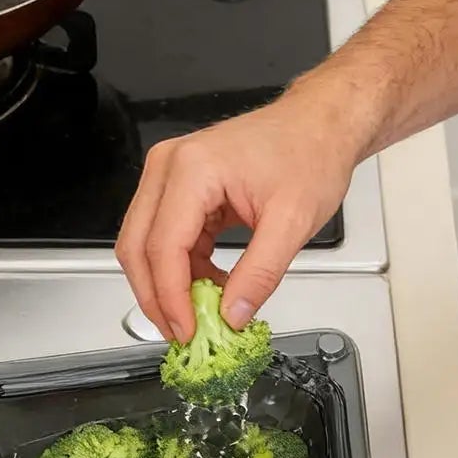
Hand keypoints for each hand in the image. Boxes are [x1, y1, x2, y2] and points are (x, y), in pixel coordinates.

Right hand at [115, 80, 364, 340]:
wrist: (319, 124)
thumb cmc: (309, 152)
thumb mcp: (294, 221)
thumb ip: (260, 273)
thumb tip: (232, 314)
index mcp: (193, 169)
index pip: (163, 246)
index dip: (170, 297)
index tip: (187, 331)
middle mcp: (170, 167)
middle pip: (138, 247)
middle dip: (156, 298)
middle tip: (182, 333)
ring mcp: (169, 175)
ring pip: (143, 245)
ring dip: (166, 285)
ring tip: (200, 314)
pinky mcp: (177, 187)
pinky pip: (164, 237)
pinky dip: (181, 269)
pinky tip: (208, 286)